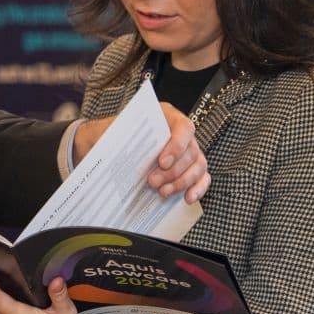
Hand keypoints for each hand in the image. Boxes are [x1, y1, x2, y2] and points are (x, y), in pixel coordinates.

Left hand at [73, 105, 210, 202]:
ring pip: (198, 166)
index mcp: (168, 116)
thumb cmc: (116, 135)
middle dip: (173, 171)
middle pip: (190, 151)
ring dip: (181, 182)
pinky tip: (186, 198)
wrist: (111, 144)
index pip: (184, 128)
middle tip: (153, 182)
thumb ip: (119, 136)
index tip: (162, 163)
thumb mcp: (115, 131)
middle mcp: (182, 132)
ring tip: (163, 191)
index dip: (177, 146)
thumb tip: (116, 148)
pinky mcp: (191, 167)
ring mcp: (189, 150)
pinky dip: (197, 189)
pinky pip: (202, 177)